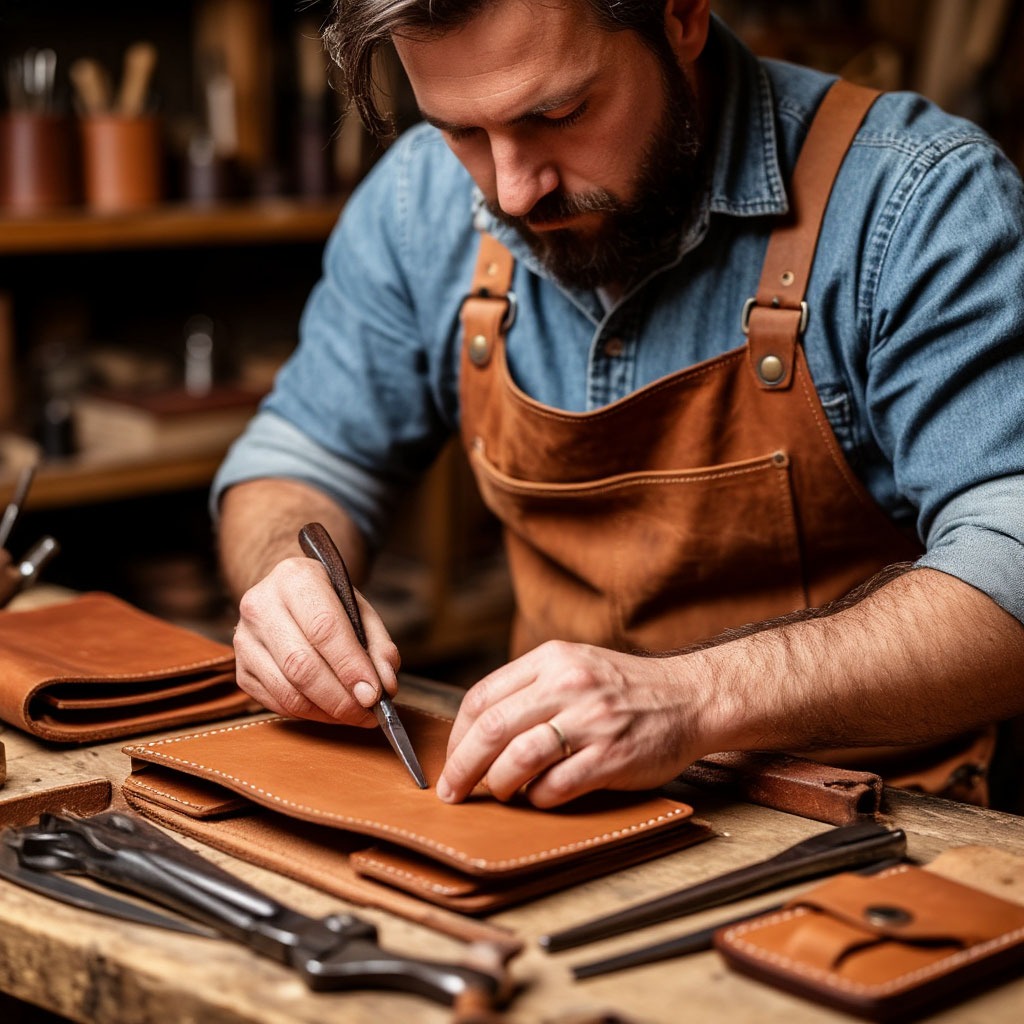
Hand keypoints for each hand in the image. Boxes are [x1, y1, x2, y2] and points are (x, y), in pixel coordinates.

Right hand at [233, 555, 399, 724]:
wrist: (287, 596)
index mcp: (295, 578)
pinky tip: (329, 711)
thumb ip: (379, 646)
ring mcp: (244, 639)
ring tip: (354, 715)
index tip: (373, 694)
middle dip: (339, 698)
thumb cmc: (329, 603)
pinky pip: (276, 703)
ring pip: (287, 690)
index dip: (350, 665)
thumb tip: (385, 686)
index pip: (324, 627)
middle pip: (301, 664)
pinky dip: (308, 714)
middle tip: (367, 713)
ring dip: (326, 711)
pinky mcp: (241, 669)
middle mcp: (261, 605)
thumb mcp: (360, 610)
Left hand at [437, 641, 703, 807]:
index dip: (457, 735)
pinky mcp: (612, 755)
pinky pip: (556, 785)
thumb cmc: (626, 688)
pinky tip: (540, 797)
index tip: (453, 759)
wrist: (691, 696)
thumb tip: (479, 731)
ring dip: (498, 784)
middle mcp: (568, 684)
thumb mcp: (575, 666)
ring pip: (518, 758)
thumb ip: (532, 687)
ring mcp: (591, 720)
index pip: (483, 697)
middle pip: (492, 728)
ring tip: (498, 793)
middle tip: (451, 791)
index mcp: (552, 659)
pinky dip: (538, 797)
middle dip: (463, 767)